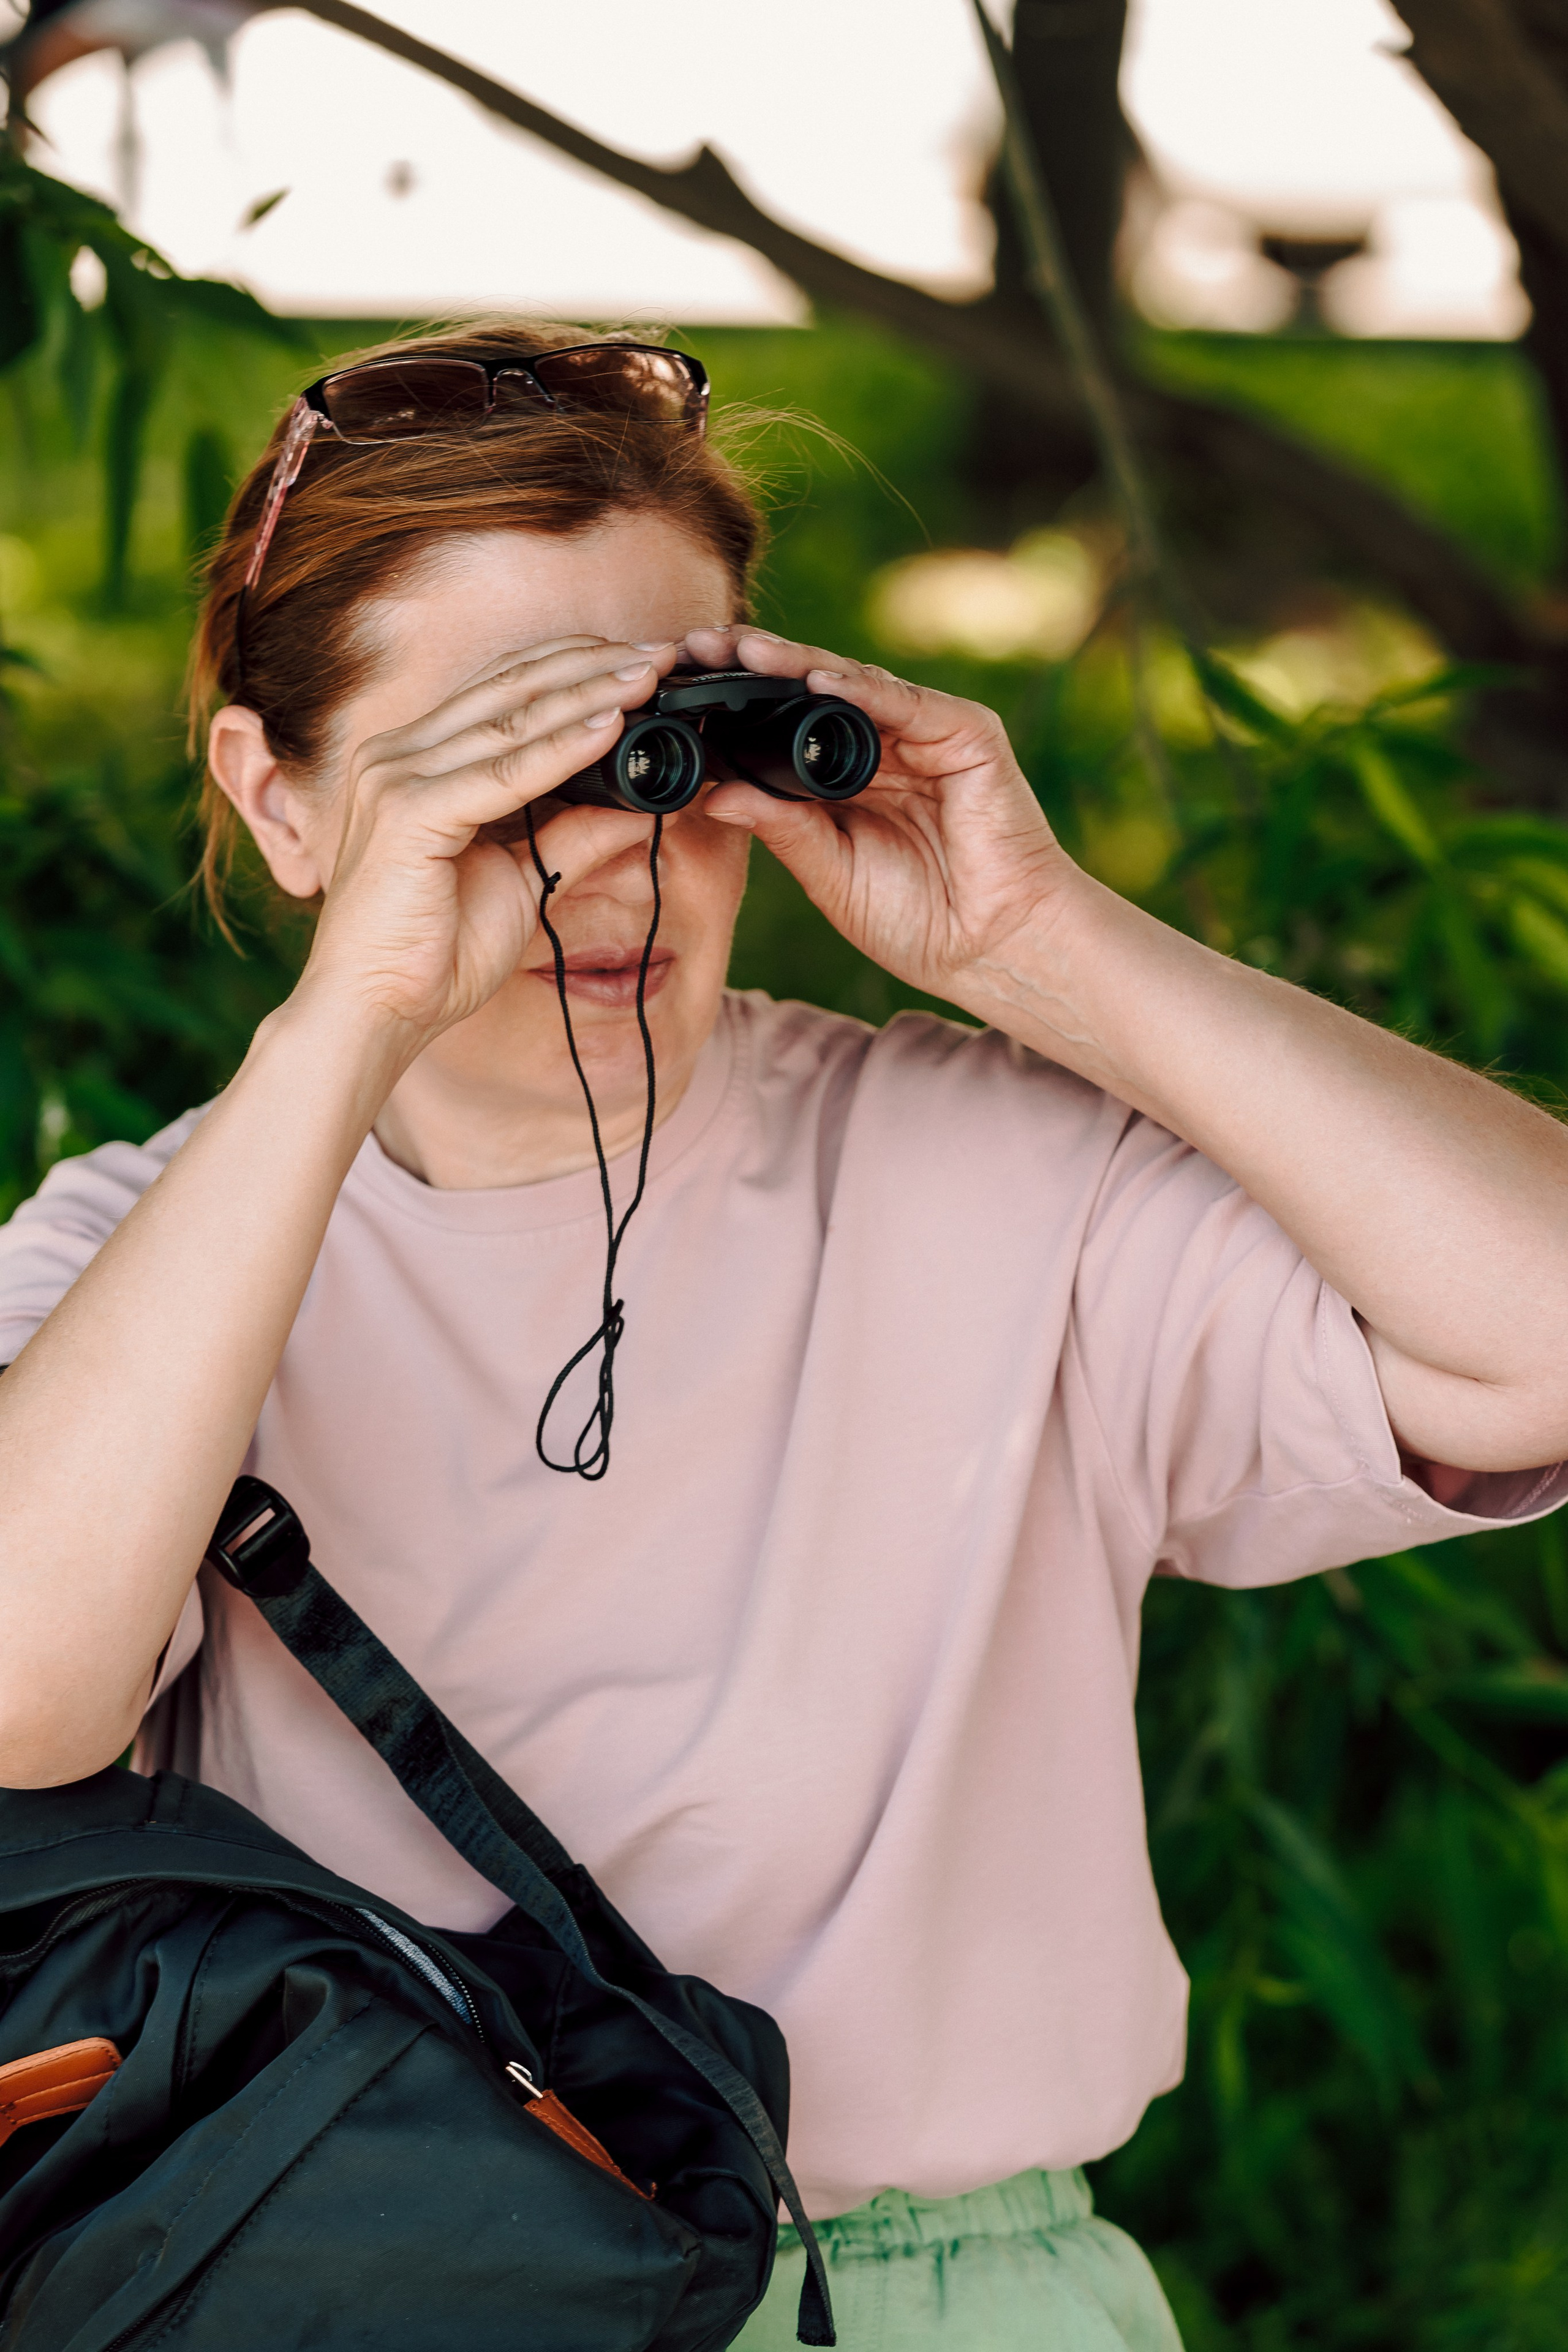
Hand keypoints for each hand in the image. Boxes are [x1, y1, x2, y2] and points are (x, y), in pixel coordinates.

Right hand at [291, 636, 675, 1047]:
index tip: (643, 663)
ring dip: (587, 694)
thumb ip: (572, 838)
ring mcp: (397, 777)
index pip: (504, 693)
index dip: (576, 670)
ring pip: (512, 722)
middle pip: (511, 691)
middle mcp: (399, 755)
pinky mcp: (407, 812)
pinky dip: (561, 748)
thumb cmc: (434, 954)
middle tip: (662, 652)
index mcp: (418, 762)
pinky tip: (609, 727)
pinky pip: (502, 772)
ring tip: (648, 675)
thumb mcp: (524, 883)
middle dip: (591, 666)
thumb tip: (639, 809)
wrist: (378, 1011)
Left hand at [687, 625, 1067, 1009]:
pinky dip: (862, 690)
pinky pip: (906, 703)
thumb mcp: (828, 872)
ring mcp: (927, 736)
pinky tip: (817, 678)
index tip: (680, 690)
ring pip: (852, 685)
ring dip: (796, 664)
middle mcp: (886, 749)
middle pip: (811, 693)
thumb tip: (715, 794)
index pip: (785, 726)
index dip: (735, 707)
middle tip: (695, 645)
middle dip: (755, 667)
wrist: (992, 948)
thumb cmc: (919, 921)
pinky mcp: (967, 734)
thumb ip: (781, 827)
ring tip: (743, 650)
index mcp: (850, 781)